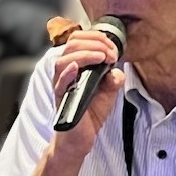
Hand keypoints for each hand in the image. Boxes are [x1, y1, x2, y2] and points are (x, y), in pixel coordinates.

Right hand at [52, 29, 124, 157]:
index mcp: (76, 66)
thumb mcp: (109, 92)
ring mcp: (61, 85)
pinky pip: (59, 83)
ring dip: (84, 54)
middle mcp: (65, 72)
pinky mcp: (61, 99)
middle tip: (110, 53)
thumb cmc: (91, 112)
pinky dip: (67, 73)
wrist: (82, 138)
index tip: (113, 48)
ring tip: (101, 57)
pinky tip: (77, 67)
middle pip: (71, 45)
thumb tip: (116, 71)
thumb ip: (113, 78)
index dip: (96, 37)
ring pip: (63, 60)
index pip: (79, 40)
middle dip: (94, 43)